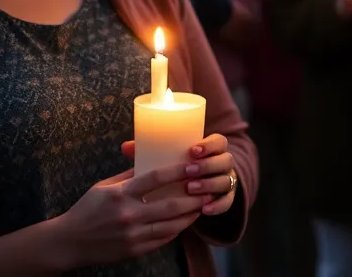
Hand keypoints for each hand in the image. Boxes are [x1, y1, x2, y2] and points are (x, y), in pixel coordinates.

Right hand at [52, 159, 208, 268]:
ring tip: (203, 205)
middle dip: (194, 197)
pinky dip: (177, 230)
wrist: (69, 242)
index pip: (156, 178)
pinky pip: (162, 239)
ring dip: (190, 215)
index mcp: (121, 194)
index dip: (179, 171)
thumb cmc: (87, 209)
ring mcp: (132, 235)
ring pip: (171, 225)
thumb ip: (129, 175)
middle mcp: (129, 215)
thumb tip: (151, 159)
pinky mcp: (134, 250)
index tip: (195, 166)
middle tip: (208, 188)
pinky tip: (186, 222)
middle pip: (171, 205)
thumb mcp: (105, 187)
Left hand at [122, 134, 238, 216]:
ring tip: (191, 189)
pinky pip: (226, 202)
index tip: (192, 150)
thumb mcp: (168, 158)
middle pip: (225, 160)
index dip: (209, 145)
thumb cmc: (178, 168)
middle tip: (189, 171)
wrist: (200, 183)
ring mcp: (225, 181)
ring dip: (209, 185)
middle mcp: (222, 163)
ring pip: (225, 181)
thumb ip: (152, 152)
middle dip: (207, 166)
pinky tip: (204, 210)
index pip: (218, 141)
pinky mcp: (225, 199)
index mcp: (211, 148)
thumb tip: (125, 147)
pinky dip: (217, 206)